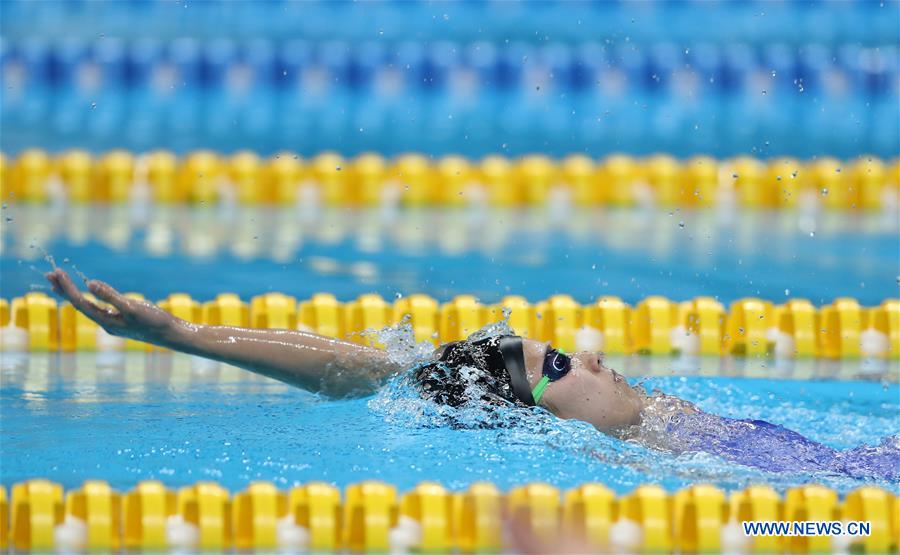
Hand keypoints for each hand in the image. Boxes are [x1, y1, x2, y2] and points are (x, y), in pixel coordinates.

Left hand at [45, 268, 180, 345]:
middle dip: (65, 290)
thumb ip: (111, 296)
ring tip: (61, 282)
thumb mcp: (133, 307)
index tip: (56, 272)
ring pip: (88, 305)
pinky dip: (91, 296)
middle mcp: (107, 323)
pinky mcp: (124, 318)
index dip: (67, 288)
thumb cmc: (155, 322)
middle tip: (50, 275)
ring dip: (75, 292)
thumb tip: (89, 284)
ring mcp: (115, 321)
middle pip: (80, 305)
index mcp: (106, 322)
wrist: (174, 335)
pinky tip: (91, 292)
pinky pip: (100, 306)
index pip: (80, 302)